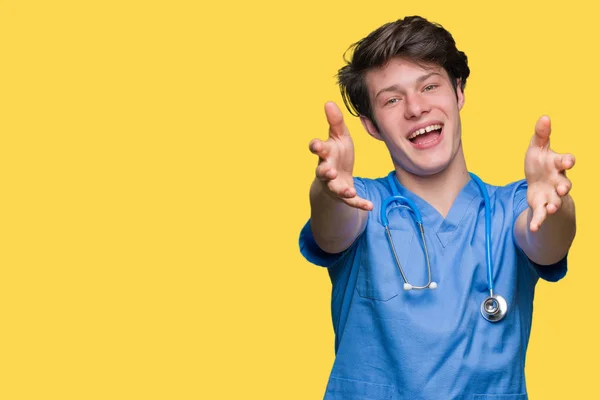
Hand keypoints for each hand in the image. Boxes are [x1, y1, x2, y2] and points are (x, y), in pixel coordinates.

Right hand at [309, 102, 372, 210]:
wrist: (335, 177)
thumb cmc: (337, 153)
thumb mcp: (339, 137)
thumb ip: (335, 122)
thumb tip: (329, 102)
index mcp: (325, 153)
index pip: (317, 149)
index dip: (316, 147)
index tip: (316, 145)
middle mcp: (326, 170)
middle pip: (322, 171)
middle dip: (325, 171)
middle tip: (328, 171)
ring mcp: (334, 184)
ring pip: (335, 188)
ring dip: (341, 189)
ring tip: (349, 191)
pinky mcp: (343, 195)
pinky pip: (351, 201)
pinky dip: (359, 203)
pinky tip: (369, 205)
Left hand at [524, 116, 574, 231]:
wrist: (538, 184)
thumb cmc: (540, 163)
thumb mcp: (538, 148)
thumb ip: (542, 134)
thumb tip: (544, 117)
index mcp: (557, 165)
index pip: (565, 162)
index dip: (568, 161)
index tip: (569, 161)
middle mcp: (558, 181)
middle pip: (565, 184)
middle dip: (565, 186)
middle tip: (563, 188)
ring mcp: (551, 195)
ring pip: (556, 201)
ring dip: (554, 205)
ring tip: (552, 209)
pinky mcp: (542, 206)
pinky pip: (542, 215)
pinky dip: (539, 222)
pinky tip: (534, 228)